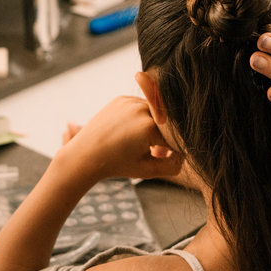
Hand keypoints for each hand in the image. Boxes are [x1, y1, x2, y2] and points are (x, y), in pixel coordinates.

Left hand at [55, 96, 181, 182]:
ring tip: (138, 142)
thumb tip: (185, 155)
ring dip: (153, 126)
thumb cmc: (116, 165)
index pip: (173, 139)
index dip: (169, 152)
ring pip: (155, 113)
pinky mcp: (122, 99)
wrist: (85, 155)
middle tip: (151, 151)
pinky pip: (141, 107)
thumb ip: (172, 166)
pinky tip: (129, 132)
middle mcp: (141, 110)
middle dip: (162, 138)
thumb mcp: (147, 170)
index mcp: (149, 128)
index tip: (159, 157)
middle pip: (166, 124)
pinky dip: (141, 118)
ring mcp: (130, 102)